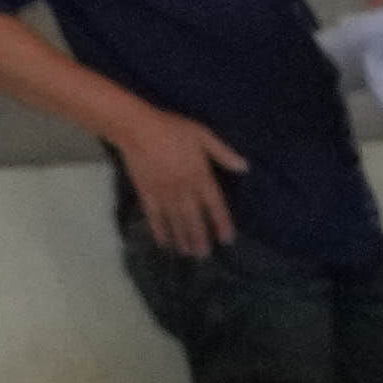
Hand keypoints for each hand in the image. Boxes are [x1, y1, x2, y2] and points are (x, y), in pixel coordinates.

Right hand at [108, 100, 249, 256]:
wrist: (137, 127)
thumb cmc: (172, 128)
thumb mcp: (202, 135)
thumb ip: (223, 153)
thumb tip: (245, 167)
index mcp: (200, 176)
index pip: (215, 205)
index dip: (221, 223)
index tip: (227, 239)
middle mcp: (184, 189)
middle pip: (194, 218)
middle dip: (200, 237)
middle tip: (204, 255)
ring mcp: (164, 193)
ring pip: (175, 221)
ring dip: (182, 238)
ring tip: (188, 253)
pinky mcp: (146, 193)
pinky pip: (154, 216)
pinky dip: (159, 230)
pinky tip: (163, 242)